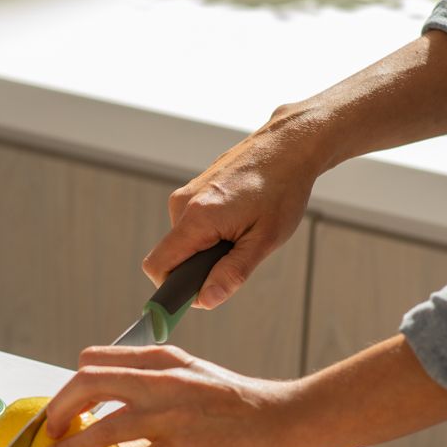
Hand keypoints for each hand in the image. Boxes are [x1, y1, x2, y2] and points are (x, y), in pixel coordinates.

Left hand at [43, 345, 298, 446]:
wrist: (283, 419)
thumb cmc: (234, 399)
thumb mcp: (189, 370)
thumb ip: (151, 373)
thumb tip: (109, 386)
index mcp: (159, 359)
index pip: (95, 360)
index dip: (71, 384)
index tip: (63, 405)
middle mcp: (160, 380)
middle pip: (88, 384)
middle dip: (60, 407)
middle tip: (50, 429)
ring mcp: (171, 414)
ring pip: (105, 428)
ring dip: (73, 446)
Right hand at [142, 105, 321, 309]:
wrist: (288, 145)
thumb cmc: (281, 190)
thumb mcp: (264, 240)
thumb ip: (232, 273)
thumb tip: (205, 301)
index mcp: (196, 218)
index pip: (158, 267)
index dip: (170, 290)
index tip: (193, 299)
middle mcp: (181, 205)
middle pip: (170, 256)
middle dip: (196, 268)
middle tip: (236, 257)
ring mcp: (185, 195)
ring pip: (183, 241)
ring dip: (206, 249)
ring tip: (243, 231)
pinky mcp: (192, 190)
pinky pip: (190, 225)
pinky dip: (209, 232)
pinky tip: (239, 218)